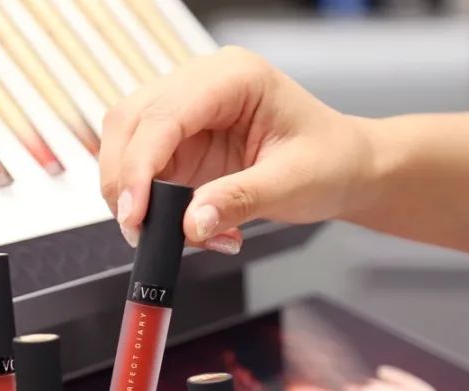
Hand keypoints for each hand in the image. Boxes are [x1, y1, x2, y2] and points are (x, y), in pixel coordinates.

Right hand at [100, 46, 373, 252]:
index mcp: (233, 77)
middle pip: (129, 123)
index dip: (139, 166)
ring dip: (131, 195)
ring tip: (169, 234)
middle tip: (138, 230)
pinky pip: (141, 173)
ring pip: (125, 145)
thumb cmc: (330, 161)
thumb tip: (190, 223)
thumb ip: (238, 200)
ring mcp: (185, 114)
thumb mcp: (292, 184)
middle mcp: (200, 86)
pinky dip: (149, 206)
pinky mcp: (178, 144)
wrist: (345, 169)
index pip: (163, 115)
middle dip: (124, 181)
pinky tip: (184, 227)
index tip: (135, 213)